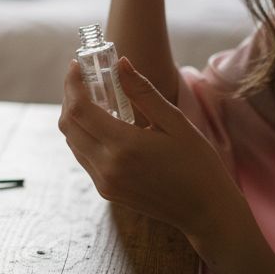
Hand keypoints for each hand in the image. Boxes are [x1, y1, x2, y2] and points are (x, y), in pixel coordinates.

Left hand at [59, 56, 242, 244]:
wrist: (206, 211)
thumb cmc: (197, 164)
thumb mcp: (174, 122)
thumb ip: (143, 92)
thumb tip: (120, 62)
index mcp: (124, 146)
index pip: (79, 109)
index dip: (72, 84)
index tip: (76, 65)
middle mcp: (107, 166)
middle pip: (68, 124)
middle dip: (70, 97)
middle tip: (84, 79)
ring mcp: (104, 181)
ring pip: (72, 141)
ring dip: (75, 117)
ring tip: (93, 98)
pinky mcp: (106, 191)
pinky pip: (83, 157)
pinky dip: (84, 136)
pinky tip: (102, 124)